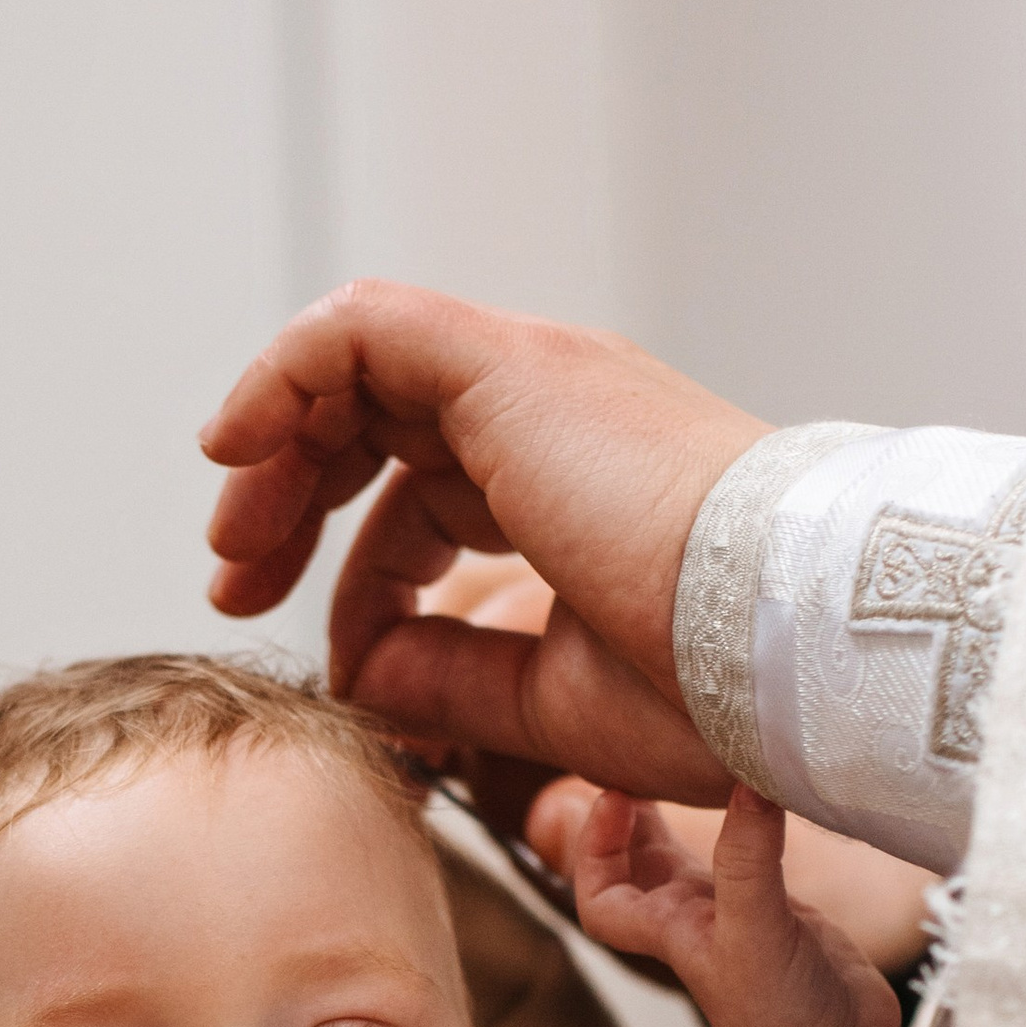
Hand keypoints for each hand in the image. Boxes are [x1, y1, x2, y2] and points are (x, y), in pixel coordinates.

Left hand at [199, 280, 766, 798]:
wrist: (791, 643)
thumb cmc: (716, 682)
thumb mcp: (552, 696)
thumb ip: (450, 677)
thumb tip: (360, 677)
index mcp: (569, 480)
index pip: (428, 492)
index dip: (352, 568)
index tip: (313, 649)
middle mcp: (551, 414)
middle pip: (379, 421)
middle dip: (290, 500)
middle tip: (235, 582)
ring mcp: (532, 380)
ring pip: (359, 367)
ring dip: (277, 447)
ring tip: (234, 538)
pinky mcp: (507, 367)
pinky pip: (361, 330)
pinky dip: (284, 374)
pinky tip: (237, 448)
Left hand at [570, 785, 904, 1026]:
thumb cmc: (785, 1024)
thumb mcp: (758, 934)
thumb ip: (749, 860)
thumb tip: (749, 782)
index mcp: (670, 932)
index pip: (599, 896)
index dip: (592, 848)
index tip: (614, 797)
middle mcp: (694, 922)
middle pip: (638, 865)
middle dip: (629, 817)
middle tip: (642, 760)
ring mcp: (737, 916)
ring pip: (692, 858)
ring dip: (680, 817)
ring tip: (688, 764)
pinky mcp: (782, 912)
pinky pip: (749, 857)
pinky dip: (748, 824)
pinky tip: (762, 795)